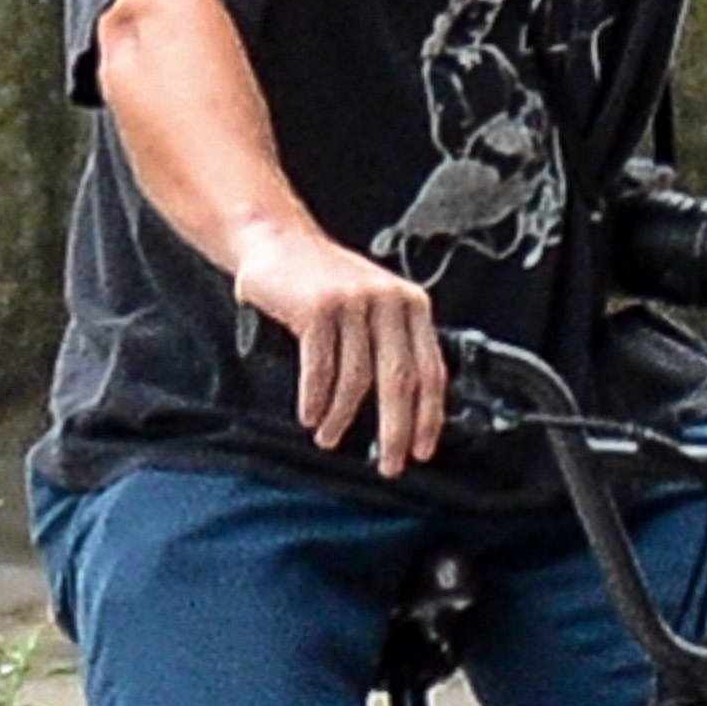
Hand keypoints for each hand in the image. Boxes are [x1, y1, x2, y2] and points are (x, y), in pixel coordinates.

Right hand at [232, 219, 443, 477]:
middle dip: (395, 431)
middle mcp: (389, 300)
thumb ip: (390, 345)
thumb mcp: (369, 307)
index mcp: (410, 304)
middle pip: (401, 380)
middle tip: (388, 464)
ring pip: (357, 379)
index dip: (429, 417)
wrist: (275, 242)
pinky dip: (316, 399)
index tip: (421, 451)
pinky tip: (310, 415)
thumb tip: (402, 415)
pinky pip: (322, 368)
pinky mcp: (319, 307)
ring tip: (330, 436)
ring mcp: (354, 301)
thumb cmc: (321, 283)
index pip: (431, 369)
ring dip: (343, 418)